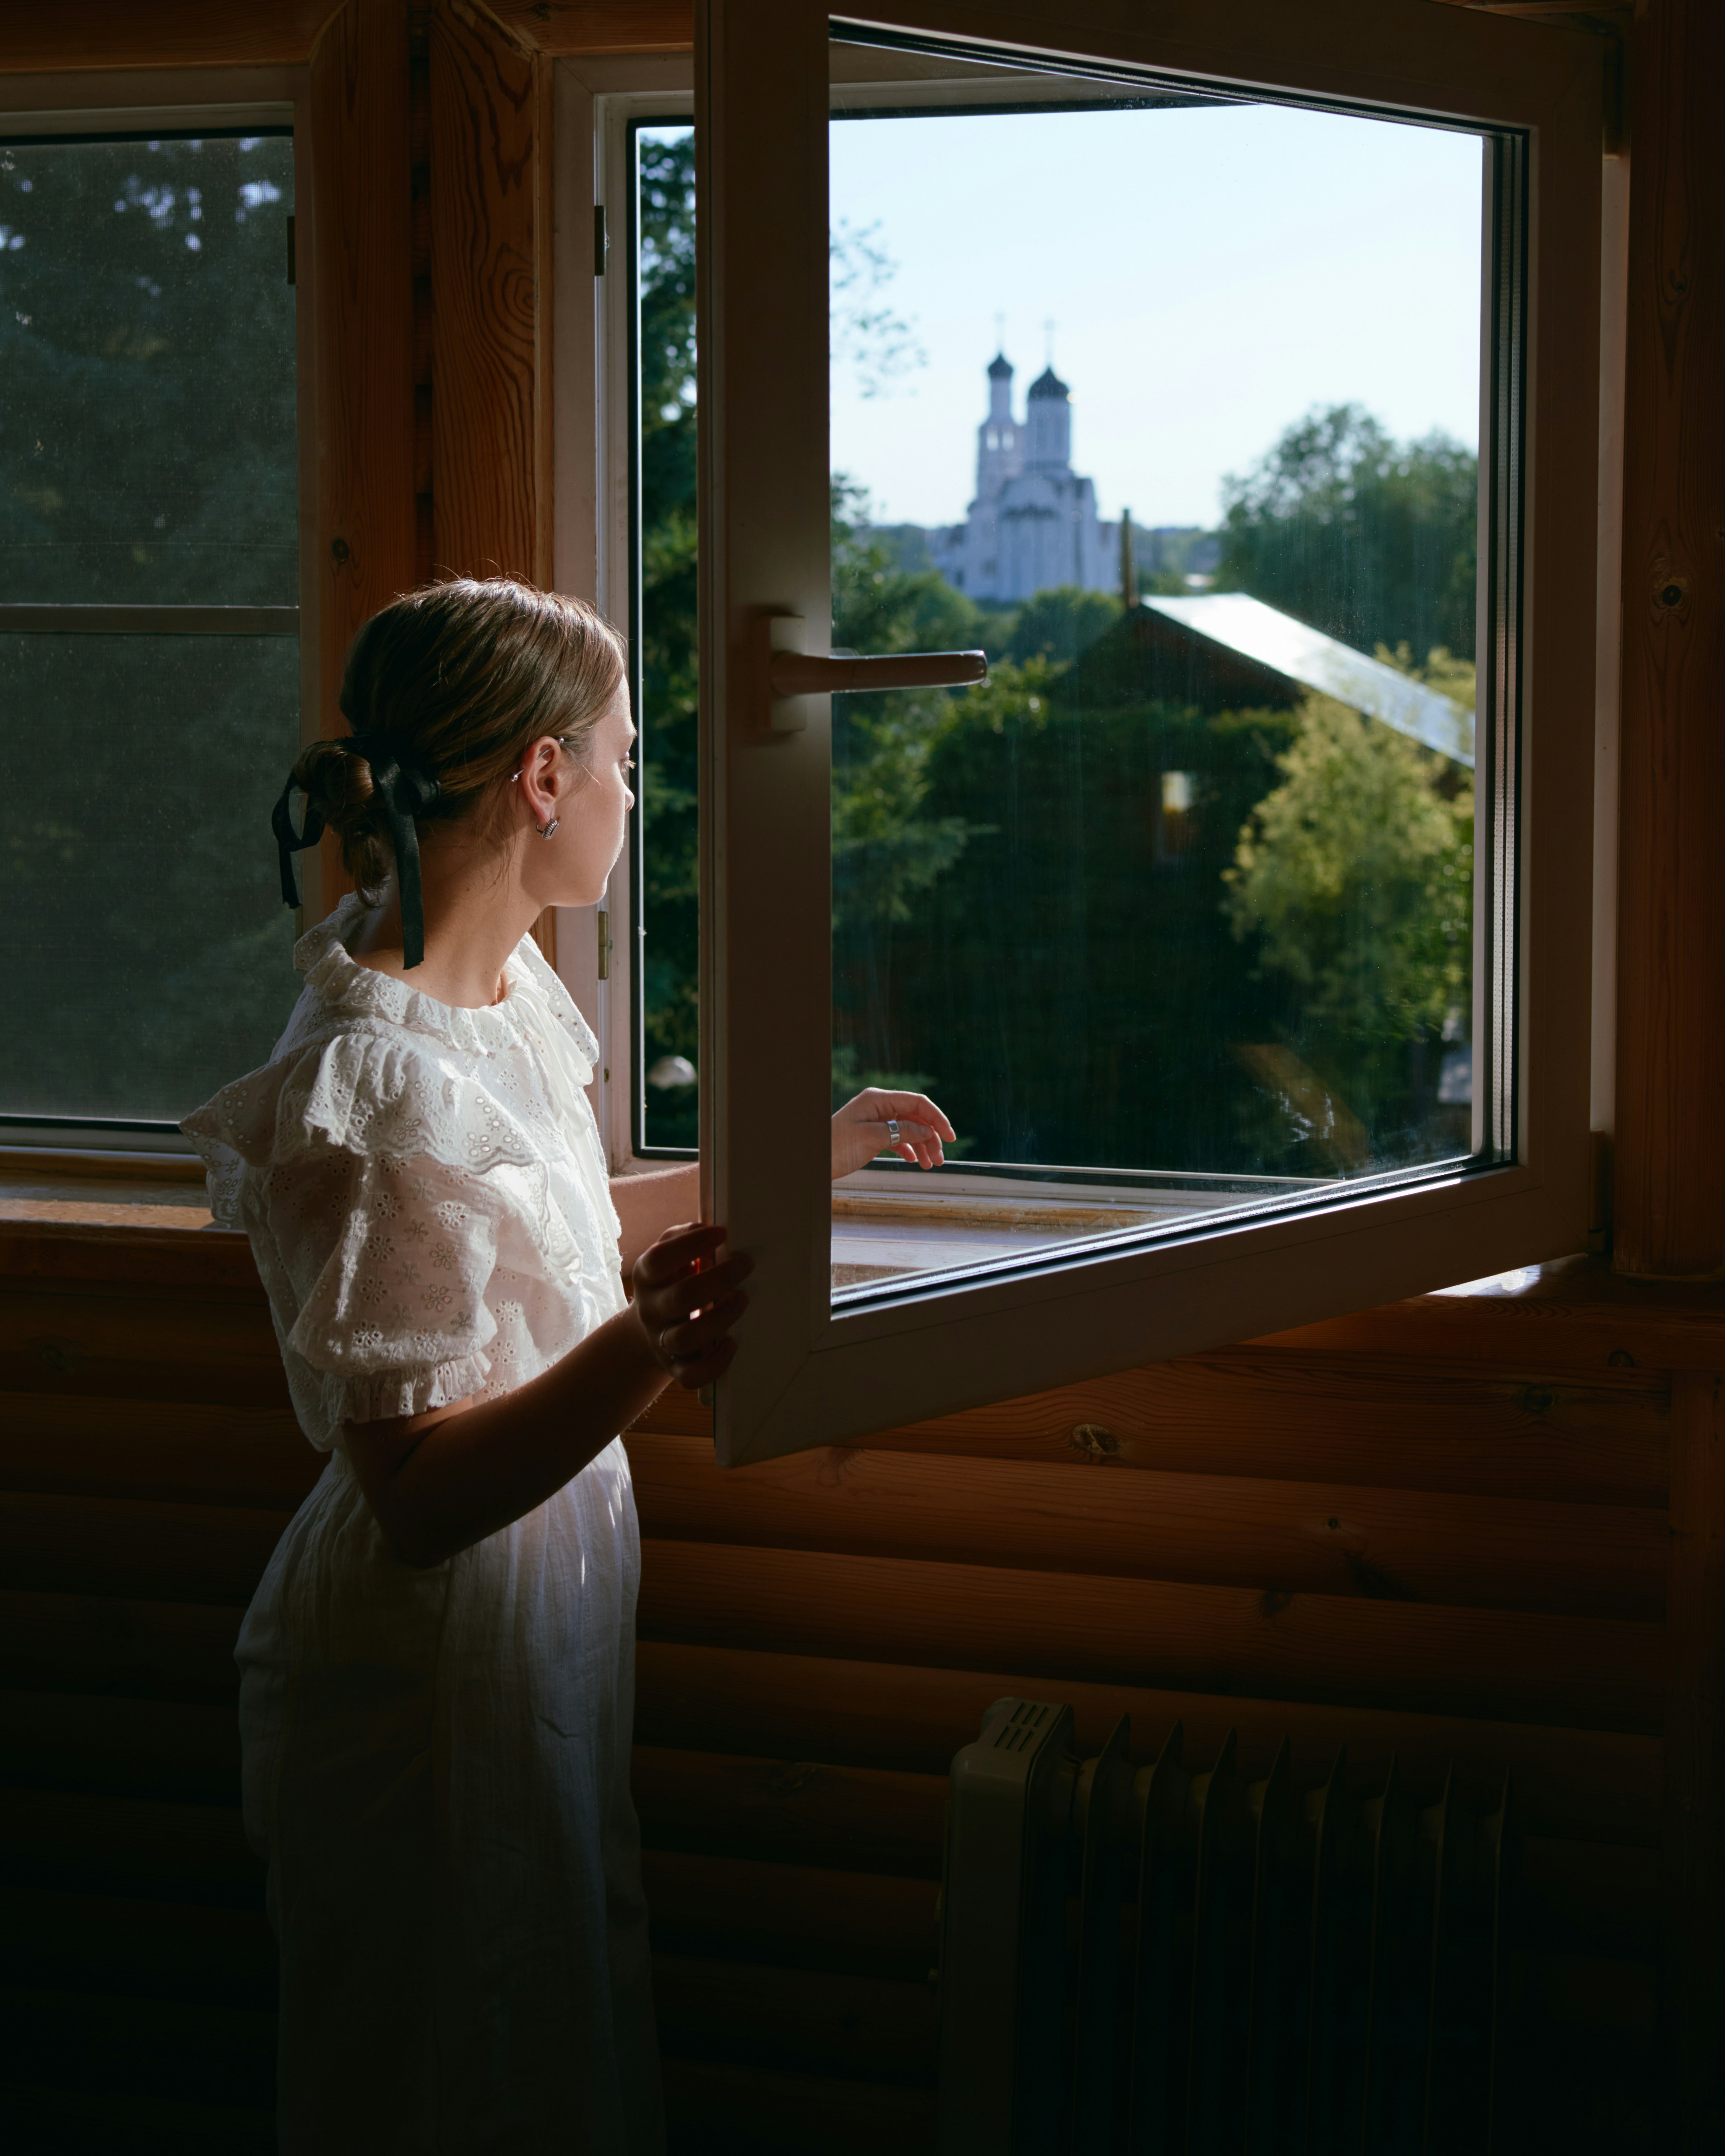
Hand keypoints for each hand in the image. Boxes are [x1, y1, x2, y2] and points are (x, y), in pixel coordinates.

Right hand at [630, 1222, 752, 1390]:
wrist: (647, 1330)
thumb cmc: (670, 1281)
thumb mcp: (668, 1256)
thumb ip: (684, 1237)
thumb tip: (707, 1228)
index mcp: (647, 1276)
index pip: (661, 1258)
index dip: (691, 1244)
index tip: (722, 1233)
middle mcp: (651, 1309)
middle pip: (681, 1297)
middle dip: (719, 1279)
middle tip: (746, 1264)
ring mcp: (662, 1340)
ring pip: (686, 1338)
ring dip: (721, 1318)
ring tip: (742, 1299)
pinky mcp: (675, 1367)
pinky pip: (691, 1375)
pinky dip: (715, 1363)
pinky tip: (732, 1343)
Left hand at [830, 1087, 956, 1179]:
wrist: (817, 1162)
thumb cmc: (838, 1148)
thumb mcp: (872, 1138)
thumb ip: (902, 1131)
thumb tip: (927, 1130)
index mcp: (878, 1099)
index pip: (917, 1102)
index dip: (937, 1118)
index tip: (950, 1137)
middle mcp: (879, 1106)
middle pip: (916, 1117)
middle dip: (931, 1137)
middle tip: (938, 1160)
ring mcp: (876, 1119)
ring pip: (909, 1129)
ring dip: (922, 1146)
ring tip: (929, 1165)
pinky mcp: (873, 1134)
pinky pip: (898, 1138)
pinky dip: (908, 1149)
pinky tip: (914, 1160)